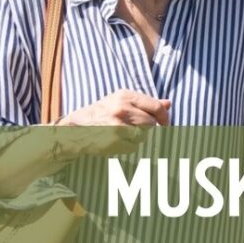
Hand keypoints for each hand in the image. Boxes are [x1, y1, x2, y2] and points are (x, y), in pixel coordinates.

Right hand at [54, 92, 169, 160]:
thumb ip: (145, 103)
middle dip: (148, 129)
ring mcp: (117, 125)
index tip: (165, 124)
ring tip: (123, 133)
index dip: (164, 118)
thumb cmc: (102, 113)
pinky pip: (132, 147)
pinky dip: (128, 147)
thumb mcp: (121, 101)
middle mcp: (122, 108)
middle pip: (151, 123)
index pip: (156, 107)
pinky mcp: (113, 140)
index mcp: (125, 95)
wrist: (75, 128)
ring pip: (142, 136)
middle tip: (137, 130)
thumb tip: (168, 103)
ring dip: (137, 138)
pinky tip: (116, 141)